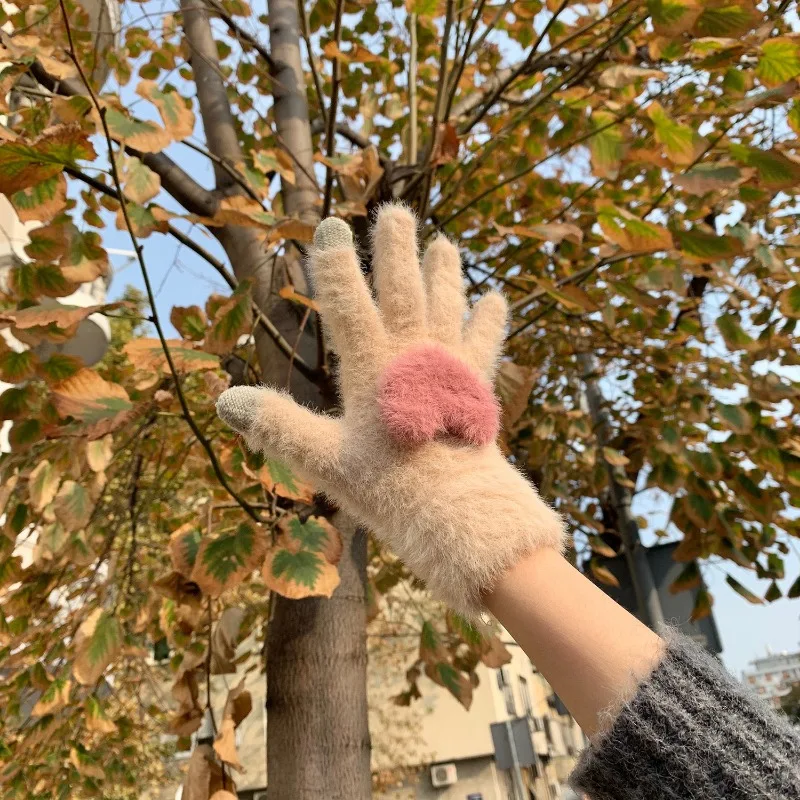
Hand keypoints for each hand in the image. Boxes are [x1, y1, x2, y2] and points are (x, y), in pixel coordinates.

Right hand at [216, 205, 563, 615]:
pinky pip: (484, 342)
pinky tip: (494, 299)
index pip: (347, 302)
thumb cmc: (386, 486)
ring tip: (444, 244)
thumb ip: (276, 426)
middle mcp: (410, 355)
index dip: (336, 263)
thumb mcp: (322, 459)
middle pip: (403, 290)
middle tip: (396, 213)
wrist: (455, 509)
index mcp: (369, 366)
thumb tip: (225, 402)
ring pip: (445, 306)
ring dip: (443, 273)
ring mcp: (447, 366)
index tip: (331, 226)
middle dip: (396, 250)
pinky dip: (488, 320)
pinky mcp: (475, 385)